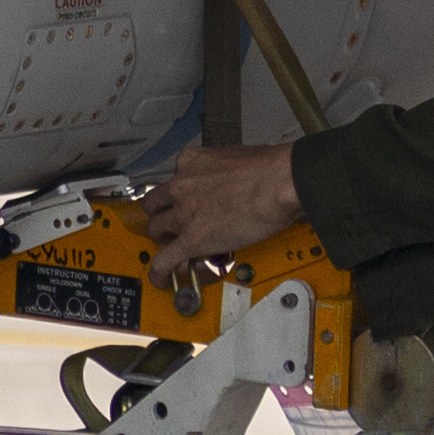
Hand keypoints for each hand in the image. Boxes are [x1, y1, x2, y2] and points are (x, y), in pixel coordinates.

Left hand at [150, 142, 307, 264]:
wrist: (279, 183)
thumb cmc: (270, 168)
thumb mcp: (236, 156)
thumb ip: (223, 170)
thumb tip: (232, 180)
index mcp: (191, 161)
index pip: (173, 179)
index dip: (178, 194)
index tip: (184, 200)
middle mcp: (181, 186)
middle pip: (154, 204)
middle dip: (161, 215)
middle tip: (171, 223)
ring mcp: (184, 213)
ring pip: (155, 230)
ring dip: (162, 239)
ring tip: (171, 247)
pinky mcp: (192, 239)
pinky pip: (165, 260)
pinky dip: (159, 271)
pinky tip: (161, 278)